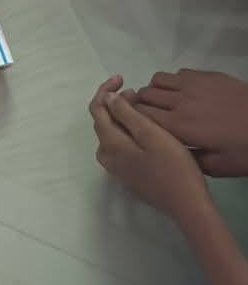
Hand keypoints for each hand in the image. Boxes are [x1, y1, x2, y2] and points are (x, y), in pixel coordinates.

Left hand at [90, 77, 209, 222]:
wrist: (188, 205)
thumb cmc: (173, 166)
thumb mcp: (151, 133)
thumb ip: (126, 114)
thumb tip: (108, 98)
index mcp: (110, 144)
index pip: (96, 109)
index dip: (105, 90)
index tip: (122, 79)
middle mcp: (108, 158)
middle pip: (103, 122)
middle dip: (115, 103)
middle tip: (137, 94)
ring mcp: (118, 170)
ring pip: (111, 134)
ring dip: (122, 118)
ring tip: (141, 109)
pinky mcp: (130, 176)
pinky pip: (120, 147)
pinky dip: (127, 132)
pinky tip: (144, 131)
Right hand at [135, 71, 247, 177]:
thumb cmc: (244, 149)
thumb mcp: (218, 168)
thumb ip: (189, 160)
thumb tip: (172, 153)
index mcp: (180, 126)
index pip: (142, 115)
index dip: (134, 118)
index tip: (135, 125)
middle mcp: (180, 101)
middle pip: (145, 95)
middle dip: (141, 104)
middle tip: (149, 116)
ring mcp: (192, 84)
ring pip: (158, 79)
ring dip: (155, 90)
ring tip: (165, 103)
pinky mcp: (204, 75)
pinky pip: (177, 73)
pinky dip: (173, 82)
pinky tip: (185, 94)